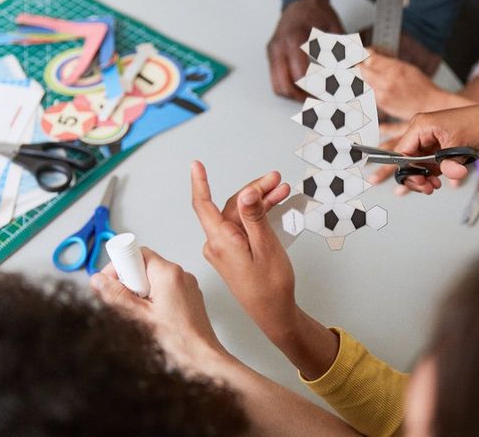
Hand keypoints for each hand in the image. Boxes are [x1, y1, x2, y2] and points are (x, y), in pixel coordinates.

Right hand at [90, 248, 226, 370]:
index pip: (136, 252)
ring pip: (153, 280)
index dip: (120, 267)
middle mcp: (180, 275)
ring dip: (140, 295)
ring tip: (142, 317)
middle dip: (129, 284)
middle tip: (128, 306)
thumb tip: (98, 281)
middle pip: (143, 267)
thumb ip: (116, 296)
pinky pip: (164, 291)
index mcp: (168, 273)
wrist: (202, 358)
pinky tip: (152, 320)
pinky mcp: (188, 298)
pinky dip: (153, 301)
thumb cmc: (178, 341)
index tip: (112, 285)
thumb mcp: (139, 317)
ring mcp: (186, 286)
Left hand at [190, 161, 296, 340]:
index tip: (196, 165)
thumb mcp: (266, 247)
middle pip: (231, 206)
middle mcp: (217, 244)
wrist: (273, 313)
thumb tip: (246, 193)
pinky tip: (272, 207)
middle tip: (277, 180)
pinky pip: (242, 227)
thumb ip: (254, 218)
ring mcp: (224, 249)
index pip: (204, 205)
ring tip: (282, 191)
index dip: (199, 182)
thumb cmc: (270, 286)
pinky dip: (257, 216)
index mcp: (221, 241)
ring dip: (260, 201)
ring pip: (239, 215)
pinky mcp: (232, 254)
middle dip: (254, 190)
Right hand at [268, 0, 343, 99]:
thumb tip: (350, 77)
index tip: (329, 95)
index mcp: (294, 39)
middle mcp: (280, 47)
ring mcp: (273, 52)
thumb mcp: (334, 31)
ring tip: (313, 96)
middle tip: (321, 100)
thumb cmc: (317, 14)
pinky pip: (276, 80)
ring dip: (295, 96)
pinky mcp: (272, 56)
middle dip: (304, 97)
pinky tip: (303, 89)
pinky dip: (289, 89)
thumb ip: (340, 55)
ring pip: (278, 87)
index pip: (301, 76)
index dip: (315, 90)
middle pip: (286, 86)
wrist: (302, 2)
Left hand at [361, 52, 474, 120]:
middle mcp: (386, 83)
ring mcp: (382, 95)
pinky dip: (366, 87)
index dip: (362, 55)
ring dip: (360, 77)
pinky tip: (369, 84)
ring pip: (362, 83)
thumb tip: (372, 56)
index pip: (369, 58)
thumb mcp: (406, 67)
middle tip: (354, 62)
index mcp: (394, 69)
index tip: (359, 53)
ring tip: (359, 73)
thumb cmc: (421, 86)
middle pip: (361, 71)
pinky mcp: (381, 104)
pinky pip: (368, 93)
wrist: (429, 105)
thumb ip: (387, 61)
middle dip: (357, 65)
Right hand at [372, 98, 478, 193]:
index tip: (420, 181)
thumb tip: (450, 174)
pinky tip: (438, 180)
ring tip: (434, 185)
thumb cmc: (478, 123)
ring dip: (424, 178)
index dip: (407, 170)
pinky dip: (430, 174)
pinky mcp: (434, 147)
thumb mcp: (462, 145)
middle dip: (416, 177)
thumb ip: (452, 163)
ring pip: (415, 165)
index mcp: (421, 126)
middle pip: (406, 160)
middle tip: (427, 187)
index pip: (402, 152)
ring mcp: (427, 140)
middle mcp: (420, 132)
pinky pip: (425, 164)